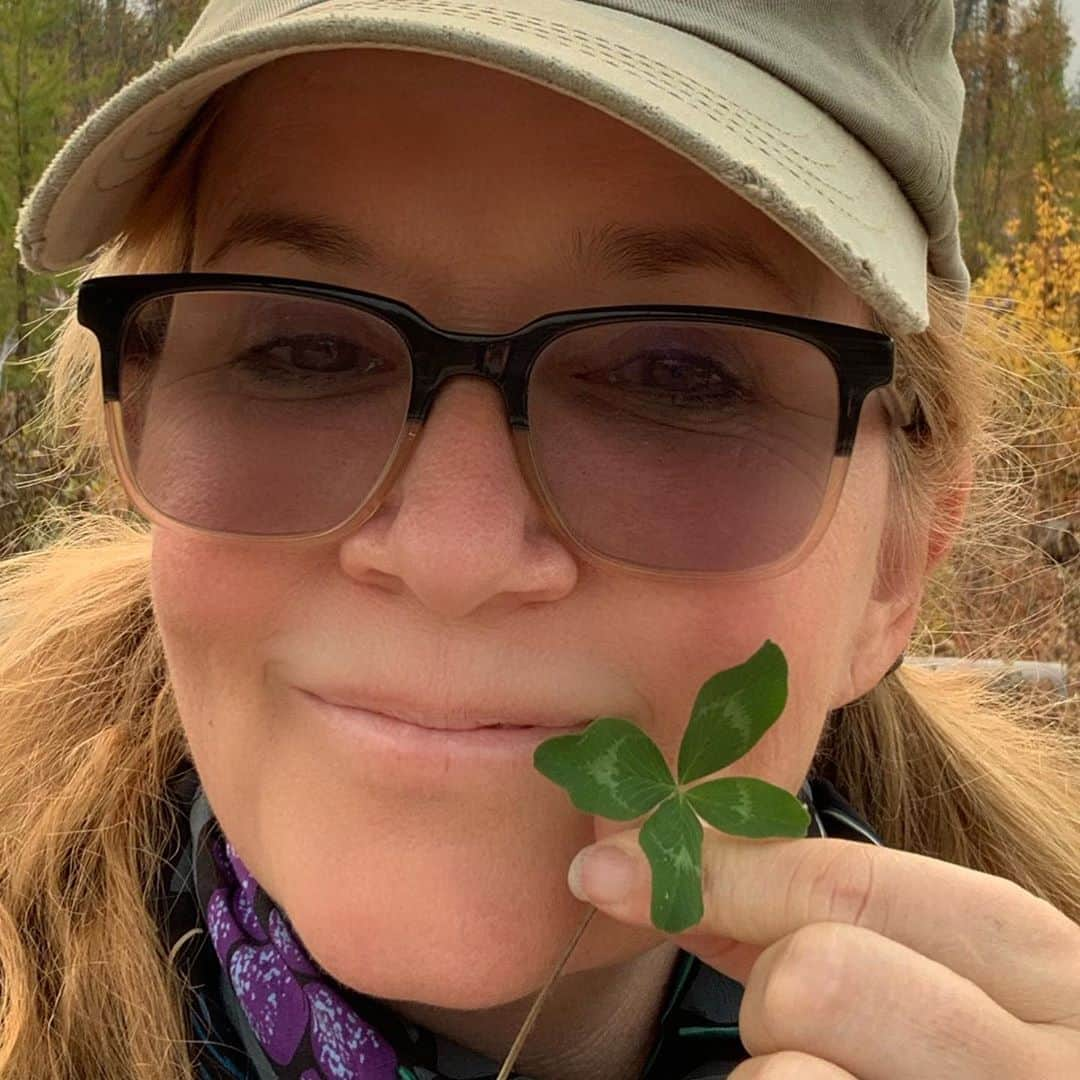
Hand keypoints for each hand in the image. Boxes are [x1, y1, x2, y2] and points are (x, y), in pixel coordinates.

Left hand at [567, 833, 1079, 1077]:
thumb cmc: (965, 1062)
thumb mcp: (942, 981)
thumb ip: (828, 923)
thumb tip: (667, 868)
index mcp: (1040, 969)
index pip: (850, 883)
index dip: (715, 872)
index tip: (609, 872)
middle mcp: (1040, 1061)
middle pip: (812, 976)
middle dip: (772, 1004)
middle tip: (794, 1036)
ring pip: (783, 1075)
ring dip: (771, 1077)